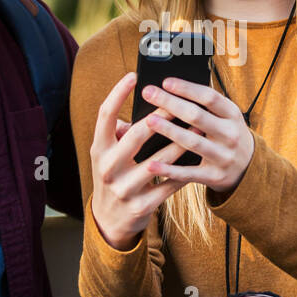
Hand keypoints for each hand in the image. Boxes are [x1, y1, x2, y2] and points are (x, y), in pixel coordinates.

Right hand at [89, 72, 194, 250]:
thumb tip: (143, 105)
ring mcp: (124, 189)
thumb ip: (118, 132)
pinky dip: (184, 170)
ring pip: (158, 161)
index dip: (118, 94)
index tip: (133, 75)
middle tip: (178, 102)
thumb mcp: (107, 154)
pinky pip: (169, 184)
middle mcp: (107, 168)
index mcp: (98, 150)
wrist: (109, 221)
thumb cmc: (114, 175)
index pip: (104, 115)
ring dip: (180, 142)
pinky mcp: (142, 205)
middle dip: (160, 117)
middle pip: (136, 136)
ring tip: (197, 126)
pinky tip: (198, 157)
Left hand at [137, 77, 253, 194]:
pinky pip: (188, 173)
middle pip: (197, 116)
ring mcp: (223, 156)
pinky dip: (169, 169)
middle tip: (148, 93)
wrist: (249, 168)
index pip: (209, 97)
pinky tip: (152, 164)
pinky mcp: (214, 176)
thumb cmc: (228, 134)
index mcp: (233, 115)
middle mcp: (230, 134)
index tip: (166, 82)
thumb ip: (207, 104)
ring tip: (149, 120)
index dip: (187, 88)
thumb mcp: (227, 116)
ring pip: (192, 142)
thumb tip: (175, 87)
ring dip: (169, 130)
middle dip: (171, 103)